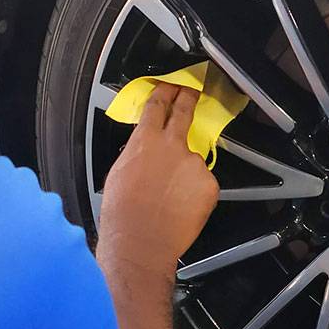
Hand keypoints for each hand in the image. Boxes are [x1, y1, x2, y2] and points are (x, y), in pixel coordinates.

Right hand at [97, 83, 218, 280]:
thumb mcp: (119, 172)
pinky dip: (194, 193)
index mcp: (145, 141)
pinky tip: (180, 207)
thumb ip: (138, 154)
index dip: (165, 93)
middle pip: (184, 113)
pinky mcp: (209, 184)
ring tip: (170, 198)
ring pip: (192, 162)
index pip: (157, 106)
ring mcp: (194, 164)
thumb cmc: (123, 214)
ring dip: (184, 173)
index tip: (170, 86)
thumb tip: (145, 152)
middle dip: (188, 98)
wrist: (141, 242)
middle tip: (191, 90)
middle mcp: (172, 146)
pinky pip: (203, 184)